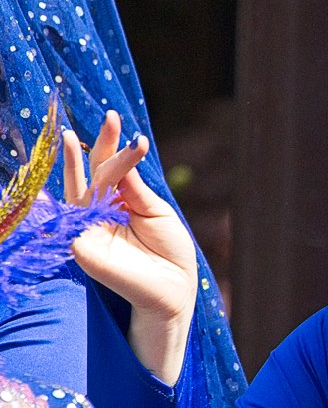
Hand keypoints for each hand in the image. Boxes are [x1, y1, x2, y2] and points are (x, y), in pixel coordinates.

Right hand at [63, 113, 199, 384]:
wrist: (174, 290)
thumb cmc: (170, 255)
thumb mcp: (157, 214)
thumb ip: (136, 189)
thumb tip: (122, 159)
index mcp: (121, 203)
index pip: (112, 169)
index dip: (115, 146)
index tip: (121, 122)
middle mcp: (100, 212)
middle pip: (92, 172)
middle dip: (99, 144)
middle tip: (110, 117)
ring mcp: (88, 226)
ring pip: (81, 187)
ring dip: (83, 160)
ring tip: (73, 135)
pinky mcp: (81, 242)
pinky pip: (79, 211)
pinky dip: (89, 191)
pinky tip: (96, 171)